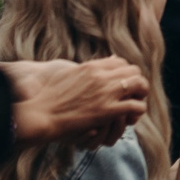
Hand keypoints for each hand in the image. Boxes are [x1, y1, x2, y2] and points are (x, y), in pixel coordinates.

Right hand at [5, 56, 148, 146]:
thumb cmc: (47, 99)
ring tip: (134, 107)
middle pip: (134, 70)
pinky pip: (136, 106)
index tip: (122, 84)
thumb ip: (82, 71)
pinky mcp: (108, 110)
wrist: (39, 115)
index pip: (120, 61)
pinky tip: (130, 118)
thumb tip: (90, 67)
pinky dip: (138, 111)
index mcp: (90, 67)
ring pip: (140, 84)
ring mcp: (106, 92)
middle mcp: (101, 76)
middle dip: (136, 83)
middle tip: (132, 96)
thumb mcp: (65, 76)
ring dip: (140, 95)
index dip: (124, 73)